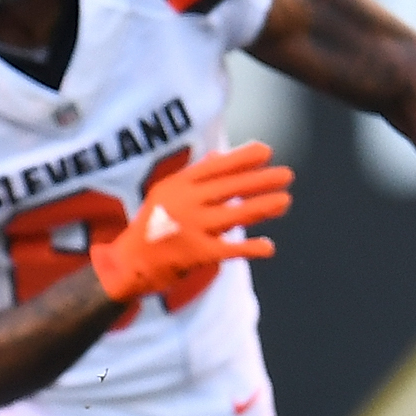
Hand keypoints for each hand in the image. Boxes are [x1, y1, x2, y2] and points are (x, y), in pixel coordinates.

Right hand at [89, 142, 292, 303]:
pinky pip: (231, 250)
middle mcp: (185, 204)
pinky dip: (251, 248)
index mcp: (177, 185)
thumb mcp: (165, 195)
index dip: (242, 158)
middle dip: (261, 180)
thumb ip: (193, 177)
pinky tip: (268, 247)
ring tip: (285, 201)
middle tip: (287, 175)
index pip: (215, 167)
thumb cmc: (151, 226)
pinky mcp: (197, 254)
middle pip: (230, 188)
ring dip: (263, 207)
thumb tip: (219, 157)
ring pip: (236, 215)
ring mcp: (191, 229)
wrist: (127, 265)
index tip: (266, 151)